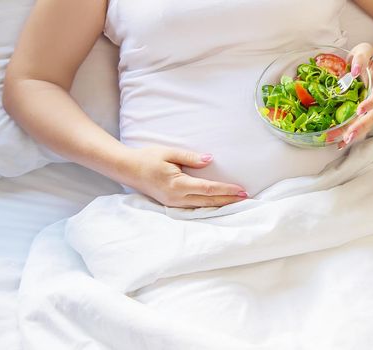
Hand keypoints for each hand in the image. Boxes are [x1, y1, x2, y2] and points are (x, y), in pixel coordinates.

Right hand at [121, 146, 247, 207]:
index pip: (208, 189)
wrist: (126, 169)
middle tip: (246, 198)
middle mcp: (176, 198)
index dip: (226, 190)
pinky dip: (208, 205)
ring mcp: (173, 203)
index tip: (241, 190)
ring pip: (202, 206)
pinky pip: (194, 207)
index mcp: (177, 185)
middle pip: (208, 201)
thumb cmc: (147, 158)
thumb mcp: (169, 153)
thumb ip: (190, 157)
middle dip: (228, 200)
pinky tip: (218, 204)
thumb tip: (210, 160)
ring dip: (220, 204)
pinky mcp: (171, 204)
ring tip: (236, 202)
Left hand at [338, 43, 372, 149]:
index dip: (370, 104)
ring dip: (354, 134)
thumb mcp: (364, 51)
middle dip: (361, 127)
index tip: (360, 109)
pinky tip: (338, 143)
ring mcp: (370, 109)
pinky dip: (348, 135)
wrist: (367, 63)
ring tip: (342, 142)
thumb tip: (354, 71)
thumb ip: (360, 59)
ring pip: (366, 124)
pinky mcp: (361, 113)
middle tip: (349, 135)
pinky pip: (357, 125)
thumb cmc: (366, 57)